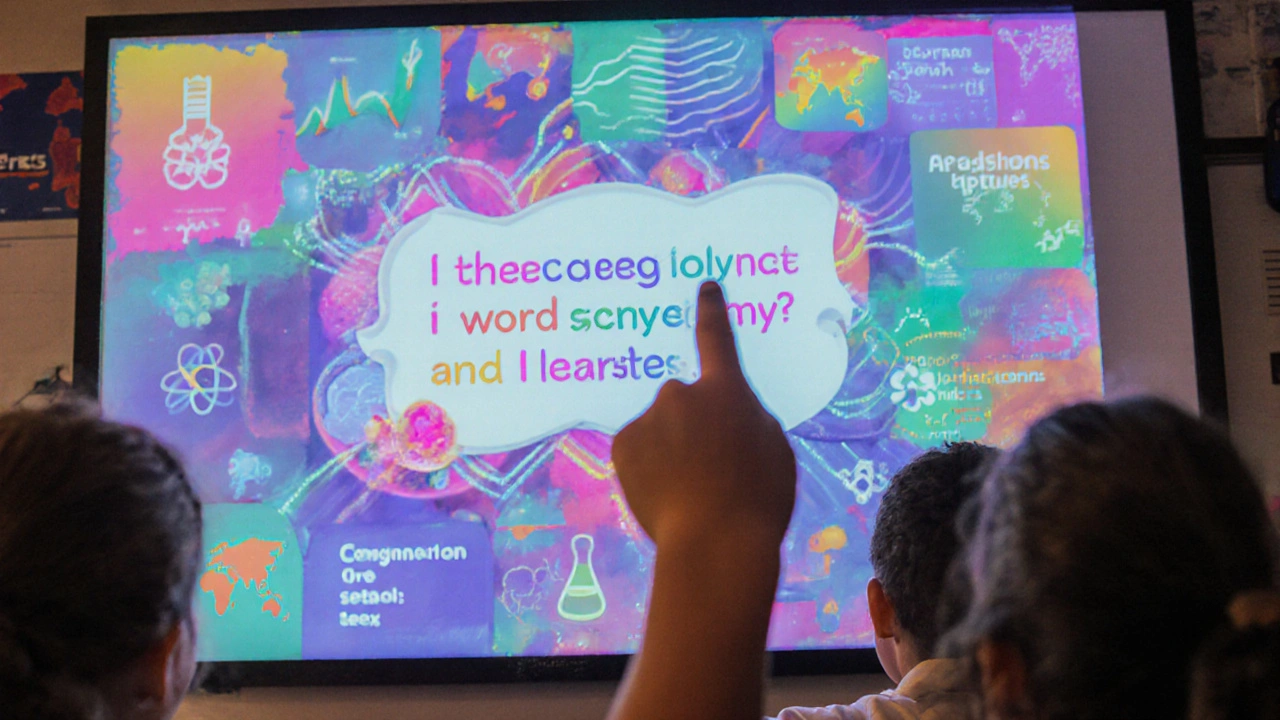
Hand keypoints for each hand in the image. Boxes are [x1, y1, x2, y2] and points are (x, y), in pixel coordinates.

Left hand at [606, 281, 797, 719]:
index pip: (718, 338)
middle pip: (684, 400)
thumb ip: (749, 419)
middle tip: (708, 466)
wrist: (714, 542)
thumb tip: (729, 416)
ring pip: (660, 428)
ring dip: (669, 448)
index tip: (704, 286)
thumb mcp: (774, 449)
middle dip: (691, 424)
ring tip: (689, 490)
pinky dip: (647, 466)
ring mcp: (649, 418)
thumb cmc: (757, 499)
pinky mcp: (622, 444)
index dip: (711, 310)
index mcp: (727, 390)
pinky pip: (638, 449)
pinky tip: (665, 494)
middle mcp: (682, 394)